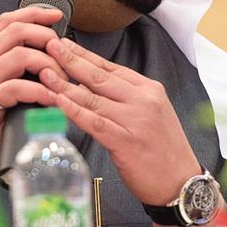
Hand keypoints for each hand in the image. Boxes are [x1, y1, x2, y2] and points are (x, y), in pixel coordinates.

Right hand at [0, 6, 66, 154]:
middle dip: (46, 36)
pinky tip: (50, 100)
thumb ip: (1, 68)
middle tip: (62, 54)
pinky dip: (41, 92)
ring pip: (21, 55)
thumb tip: (36, 61)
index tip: (55, 15)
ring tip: (59, 80)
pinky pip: (18, 88)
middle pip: (17, 31)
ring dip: (48, 65)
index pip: (7, 21)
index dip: (34, 13)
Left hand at [39, 37, 200, 206]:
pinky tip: (58, 101)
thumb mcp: (152, 114)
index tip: (64, 44)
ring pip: (92, 98)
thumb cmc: (163, 151)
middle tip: (49, 47)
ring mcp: (135, 120)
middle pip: (99, 77)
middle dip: (70, 60)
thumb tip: (90, 85)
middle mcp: (143, 101)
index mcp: (149, 90)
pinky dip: (74, 110)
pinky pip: (94, 122)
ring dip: (65, 85)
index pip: (111, 67)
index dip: (84, 54)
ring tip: (45, 73)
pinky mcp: (126, 142)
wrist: (182, 182)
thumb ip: (126, 98)